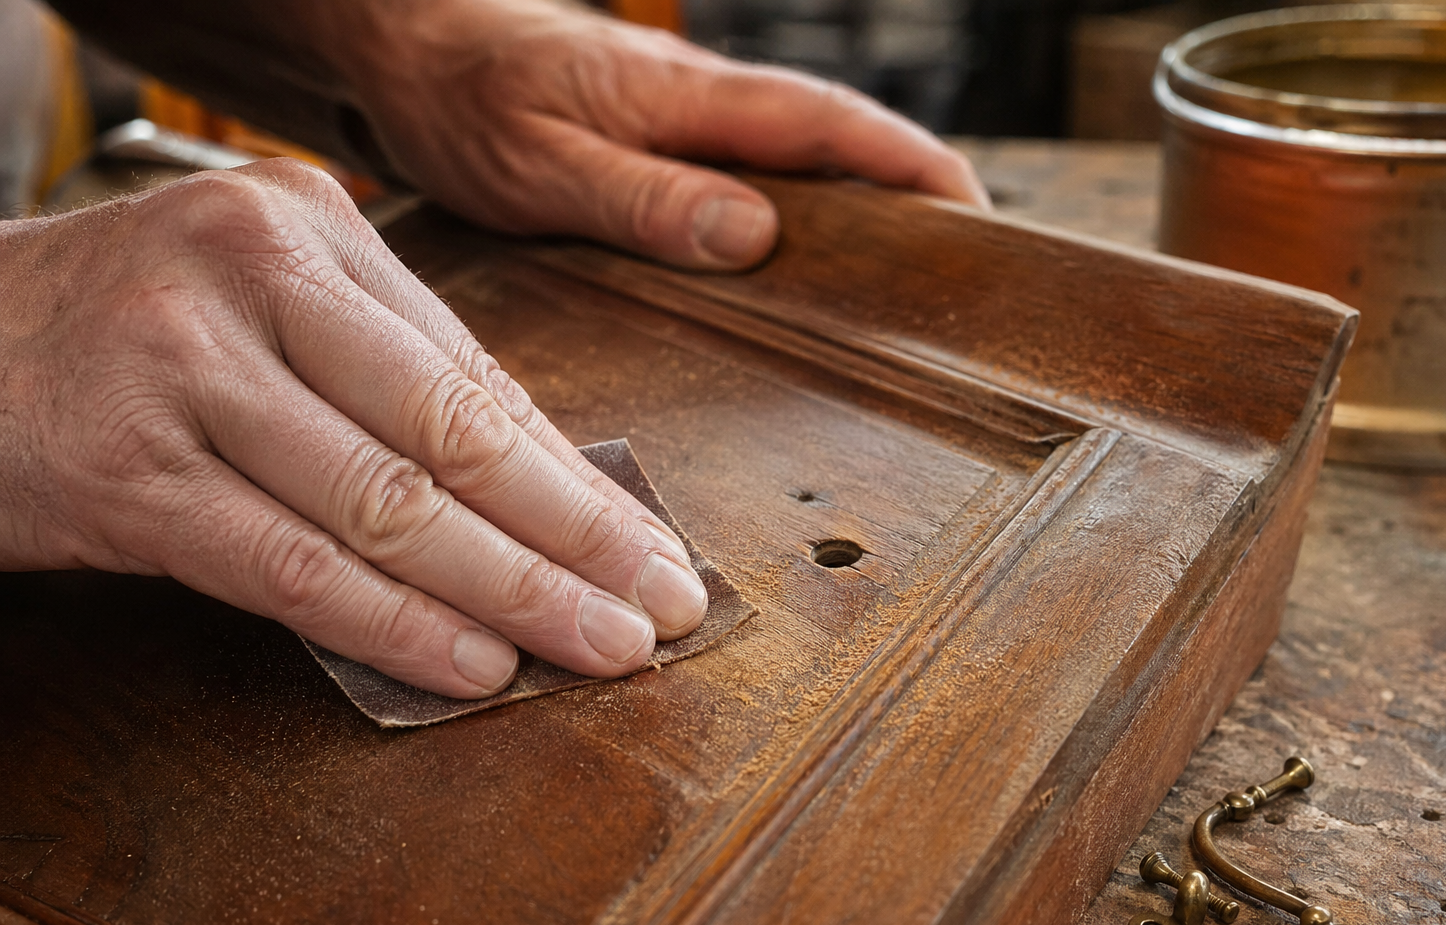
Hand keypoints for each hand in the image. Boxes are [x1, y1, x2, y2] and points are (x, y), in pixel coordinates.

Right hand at [0, 159, 707, 696]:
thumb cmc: (128, 331)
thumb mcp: (267, 313)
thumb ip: (394, 382)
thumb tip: (549, 487)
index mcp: (309, 228)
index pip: (477, 374)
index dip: (578, 476)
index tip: (650, 545)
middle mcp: (251, 277)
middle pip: (454, 432)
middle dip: (577, 535)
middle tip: (661, 605)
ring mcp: (182, 370)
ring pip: (387, 505)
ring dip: (511, 591)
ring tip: (597, 645)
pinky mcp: (124, 473)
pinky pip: (291, 567)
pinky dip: (394, 625)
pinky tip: (471, 663)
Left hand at [320, 0, 988, 268]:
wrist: (402, 48)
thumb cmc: (459, 96)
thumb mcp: (541, 164)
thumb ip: (645, 199)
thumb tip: (753, 236)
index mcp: (688, 101)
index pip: (832, 127)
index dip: (912, 168)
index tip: (973, 215)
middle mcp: (701, 107)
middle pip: (835, 146)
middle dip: (906, 197)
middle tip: (953, 271)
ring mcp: (682, 123)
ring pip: (794, 165)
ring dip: (851, 212)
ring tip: (889, 285)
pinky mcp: (657, 145)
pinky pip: (746, 179)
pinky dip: (788, 217)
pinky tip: (787, 264)